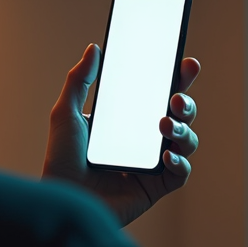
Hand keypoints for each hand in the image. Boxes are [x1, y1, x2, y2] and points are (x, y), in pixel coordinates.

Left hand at [42, 43, 200, 226]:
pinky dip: (180, 162)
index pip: (159, 94)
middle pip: (179, 115)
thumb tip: (94, 48)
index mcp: (129, 119)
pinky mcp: (155, 187)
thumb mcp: (66, 113)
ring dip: (182, 129)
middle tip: (175, 98)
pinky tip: (166, 155)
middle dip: (185, 103)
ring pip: (186, 141)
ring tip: (164, 124)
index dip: (178, 78)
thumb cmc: (61, 160)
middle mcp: (145, 139)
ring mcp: (152, 163)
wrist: (62, 198)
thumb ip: (79, 80)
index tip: (186, 62)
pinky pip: (180, 173)